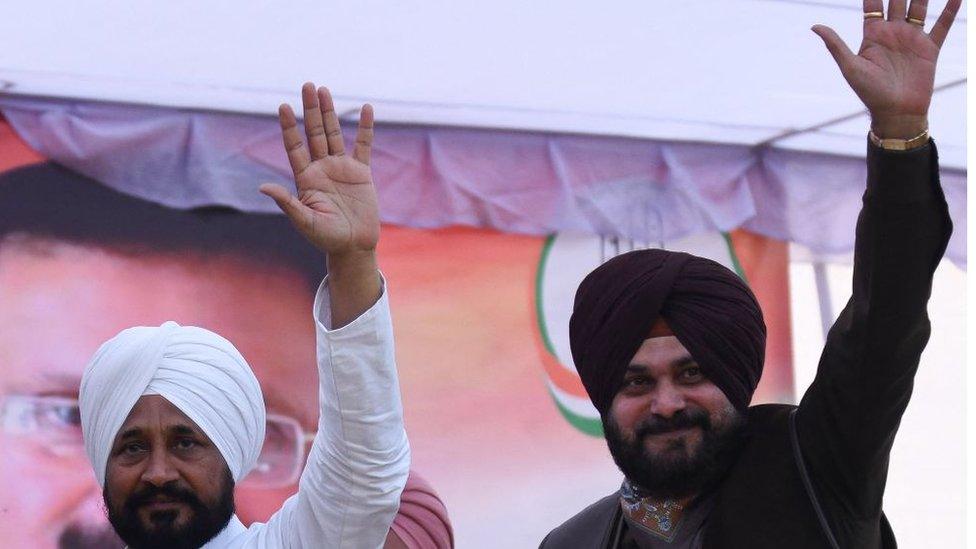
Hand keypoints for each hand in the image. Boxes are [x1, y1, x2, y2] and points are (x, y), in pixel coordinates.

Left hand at [261, 82, 378, 257]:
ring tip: (325, 90)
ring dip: (330, 112)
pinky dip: (365, 128)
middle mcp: (321, 168)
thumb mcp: (304, 221)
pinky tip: (365, 109)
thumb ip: (287, 203)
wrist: (353, 246)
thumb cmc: (326, 238)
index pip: (295, 146)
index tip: (283, 106)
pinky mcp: (361, 173)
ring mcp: (341, 168)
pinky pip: (363, 145)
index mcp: (306, 178)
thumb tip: (263, 187)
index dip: (289, 126)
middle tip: (307, 86)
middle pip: (314, 132)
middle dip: (310, 109)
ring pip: (335, 134)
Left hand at [812, 0, 960, 137]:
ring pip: (920, 7)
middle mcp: (893, 32)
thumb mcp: (850, 66)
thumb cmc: (869, 92)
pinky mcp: (929, 49)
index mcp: (873, 34)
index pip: (873, 3)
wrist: (896, 112)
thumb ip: (835, 44)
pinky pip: (942, 26)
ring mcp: (912, 38)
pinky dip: (949, 11)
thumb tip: (814, 26)